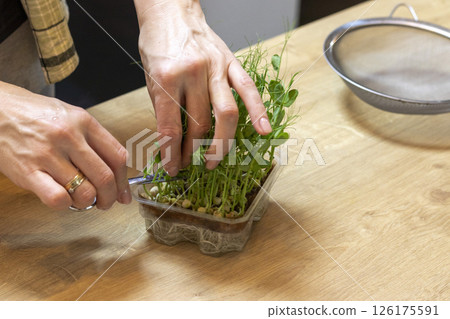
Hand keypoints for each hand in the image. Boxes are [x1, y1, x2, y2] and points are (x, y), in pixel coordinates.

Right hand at [0, 82, 130, 209]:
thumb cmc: (37, 115)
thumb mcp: (72, 116)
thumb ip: (95, 141)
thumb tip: (116, 173)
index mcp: (84, 122)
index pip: (117, 157)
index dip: (124, 181)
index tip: (124, 193)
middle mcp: (68, 137)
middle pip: (104, 177)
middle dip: (110, 197)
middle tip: (107, 203)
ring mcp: (47, 155)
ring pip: (84, 192)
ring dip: (88, 203)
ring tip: (82, 199)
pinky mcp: (27, 172)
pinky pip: (57, 199)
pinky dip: (65, 205)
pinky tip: (62, 198)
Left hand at [134, 0, 271, 175]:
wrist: (171, 12)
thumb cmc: (159, 44)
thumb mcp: (150, 77)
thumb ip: (164, 108)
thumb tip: (173, 142)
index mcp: (166, 78)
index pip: (170, 127)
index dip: (171, 154)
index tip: (172, 168)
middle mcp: (193, 74)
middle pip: (199, 124)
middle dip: (194, 151)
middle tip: (190, 164)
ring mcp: (215, 68)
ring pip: (226, 114)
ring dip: (222, 143)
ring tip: (215, 160)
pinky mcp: (231, 63)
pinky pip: (248, 90)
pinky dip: (258, 111)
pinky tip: (264, 130)